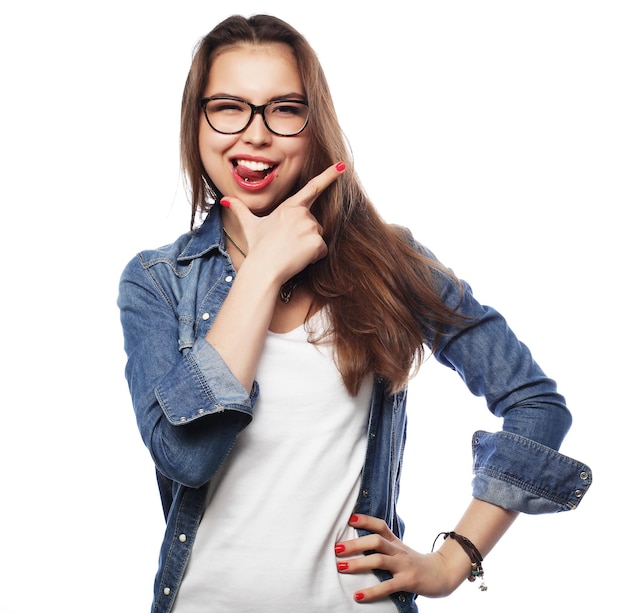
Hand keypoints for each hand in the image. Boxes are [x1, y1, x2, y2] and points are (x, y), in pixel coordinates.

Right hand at [221, 162, 344, 284]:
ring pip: (317, 237)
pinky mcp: (317, 242)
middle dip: (304, 235)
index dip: (329, 176)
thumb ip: (239, 209)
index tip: (342, 167)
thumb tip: (224, 200)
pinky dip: (313, 257)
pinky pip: (321, 251)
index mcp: (289, 206)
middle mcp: (302, 213)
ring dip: (308, 246)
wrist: (263, 268)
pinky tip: (298, 259)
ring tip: (291, 252)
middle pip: (313, 223)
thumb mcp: (248, 225)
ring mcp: (311, 227)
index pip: (312, 188)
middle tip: (287, 245)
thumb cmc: (257, 247)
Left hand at [335, 514, 462, 602]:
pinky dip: (371, 591)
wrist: (443, 573)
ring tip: (341, 567)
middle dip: (355, 544)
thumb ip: (385, 545)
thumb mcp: (401, 550)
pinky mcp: (408, 581)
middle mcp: (398, 550)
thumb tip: (361, 543)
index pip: (380, 525)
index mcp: (396, 542)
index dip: (365, 520)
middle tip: (337, 548)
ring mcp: (404, 565)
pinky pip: (387, 586)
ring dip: (358, 563)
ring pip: (379, 560)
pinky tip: (358, 595)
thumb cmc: (416, 562)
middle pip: (376, 541)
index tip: (349, 518)